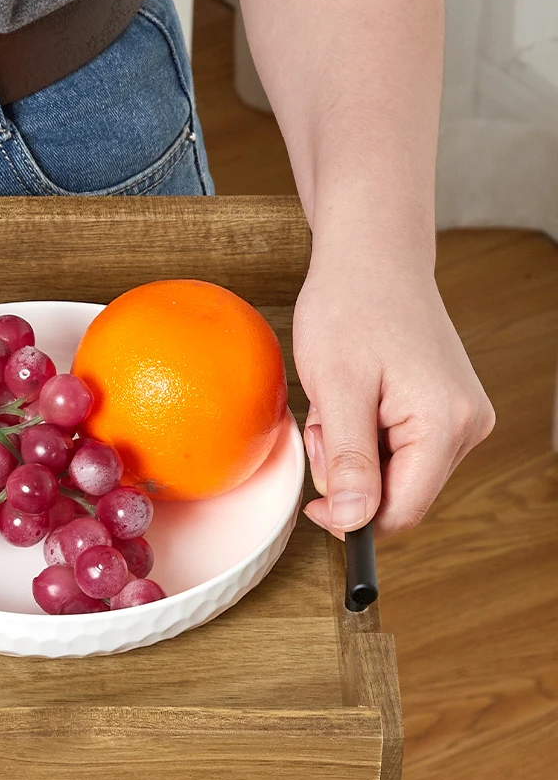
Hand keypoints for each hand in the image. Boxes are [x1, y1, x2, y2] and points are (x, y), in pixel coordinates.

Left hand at [292, 251, 492, 537]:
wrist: (372, 258)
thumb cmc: (350, 309)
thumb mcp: (337, 388)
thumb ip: (349, 460)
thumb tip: (353, 521)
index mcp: (446, 424)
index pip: (403, 511)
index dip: (352, 520)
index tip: (311, 504)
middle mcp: (467, 426)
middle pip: (397, 494)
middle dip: (347, 471)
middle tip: (324, 419)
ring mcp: (460, 417)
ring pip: (393, 472)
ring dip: (351, 449)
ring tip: (338, 398)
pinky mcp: (445, 408)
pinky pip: (397, 447)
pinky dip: (364, 432)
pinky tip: (355, 394)